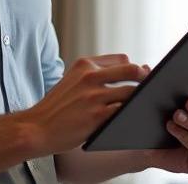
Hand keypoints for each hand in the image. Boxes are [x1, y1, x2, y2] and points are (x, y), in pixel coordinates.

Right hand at [24, 54, 147, 155]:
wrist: (36, 128)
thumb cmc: (56, 107)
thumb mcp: (72, 81)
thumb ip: (96, 75)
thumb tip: (131, 70)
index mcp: (84, 65)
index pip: (122, 59)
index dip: (135, 68)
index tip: (141, 77)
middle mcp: (89, 77)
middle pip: (131, 70)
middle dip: (145, 79)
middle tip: (151, 88)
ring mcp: (93, 97)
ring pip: (130, 92)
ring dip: (140, 99)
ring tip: (143, 105)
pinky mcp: (96, 116)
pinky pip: (123, 111)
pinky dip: (131, 114)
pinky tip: (133, 118)